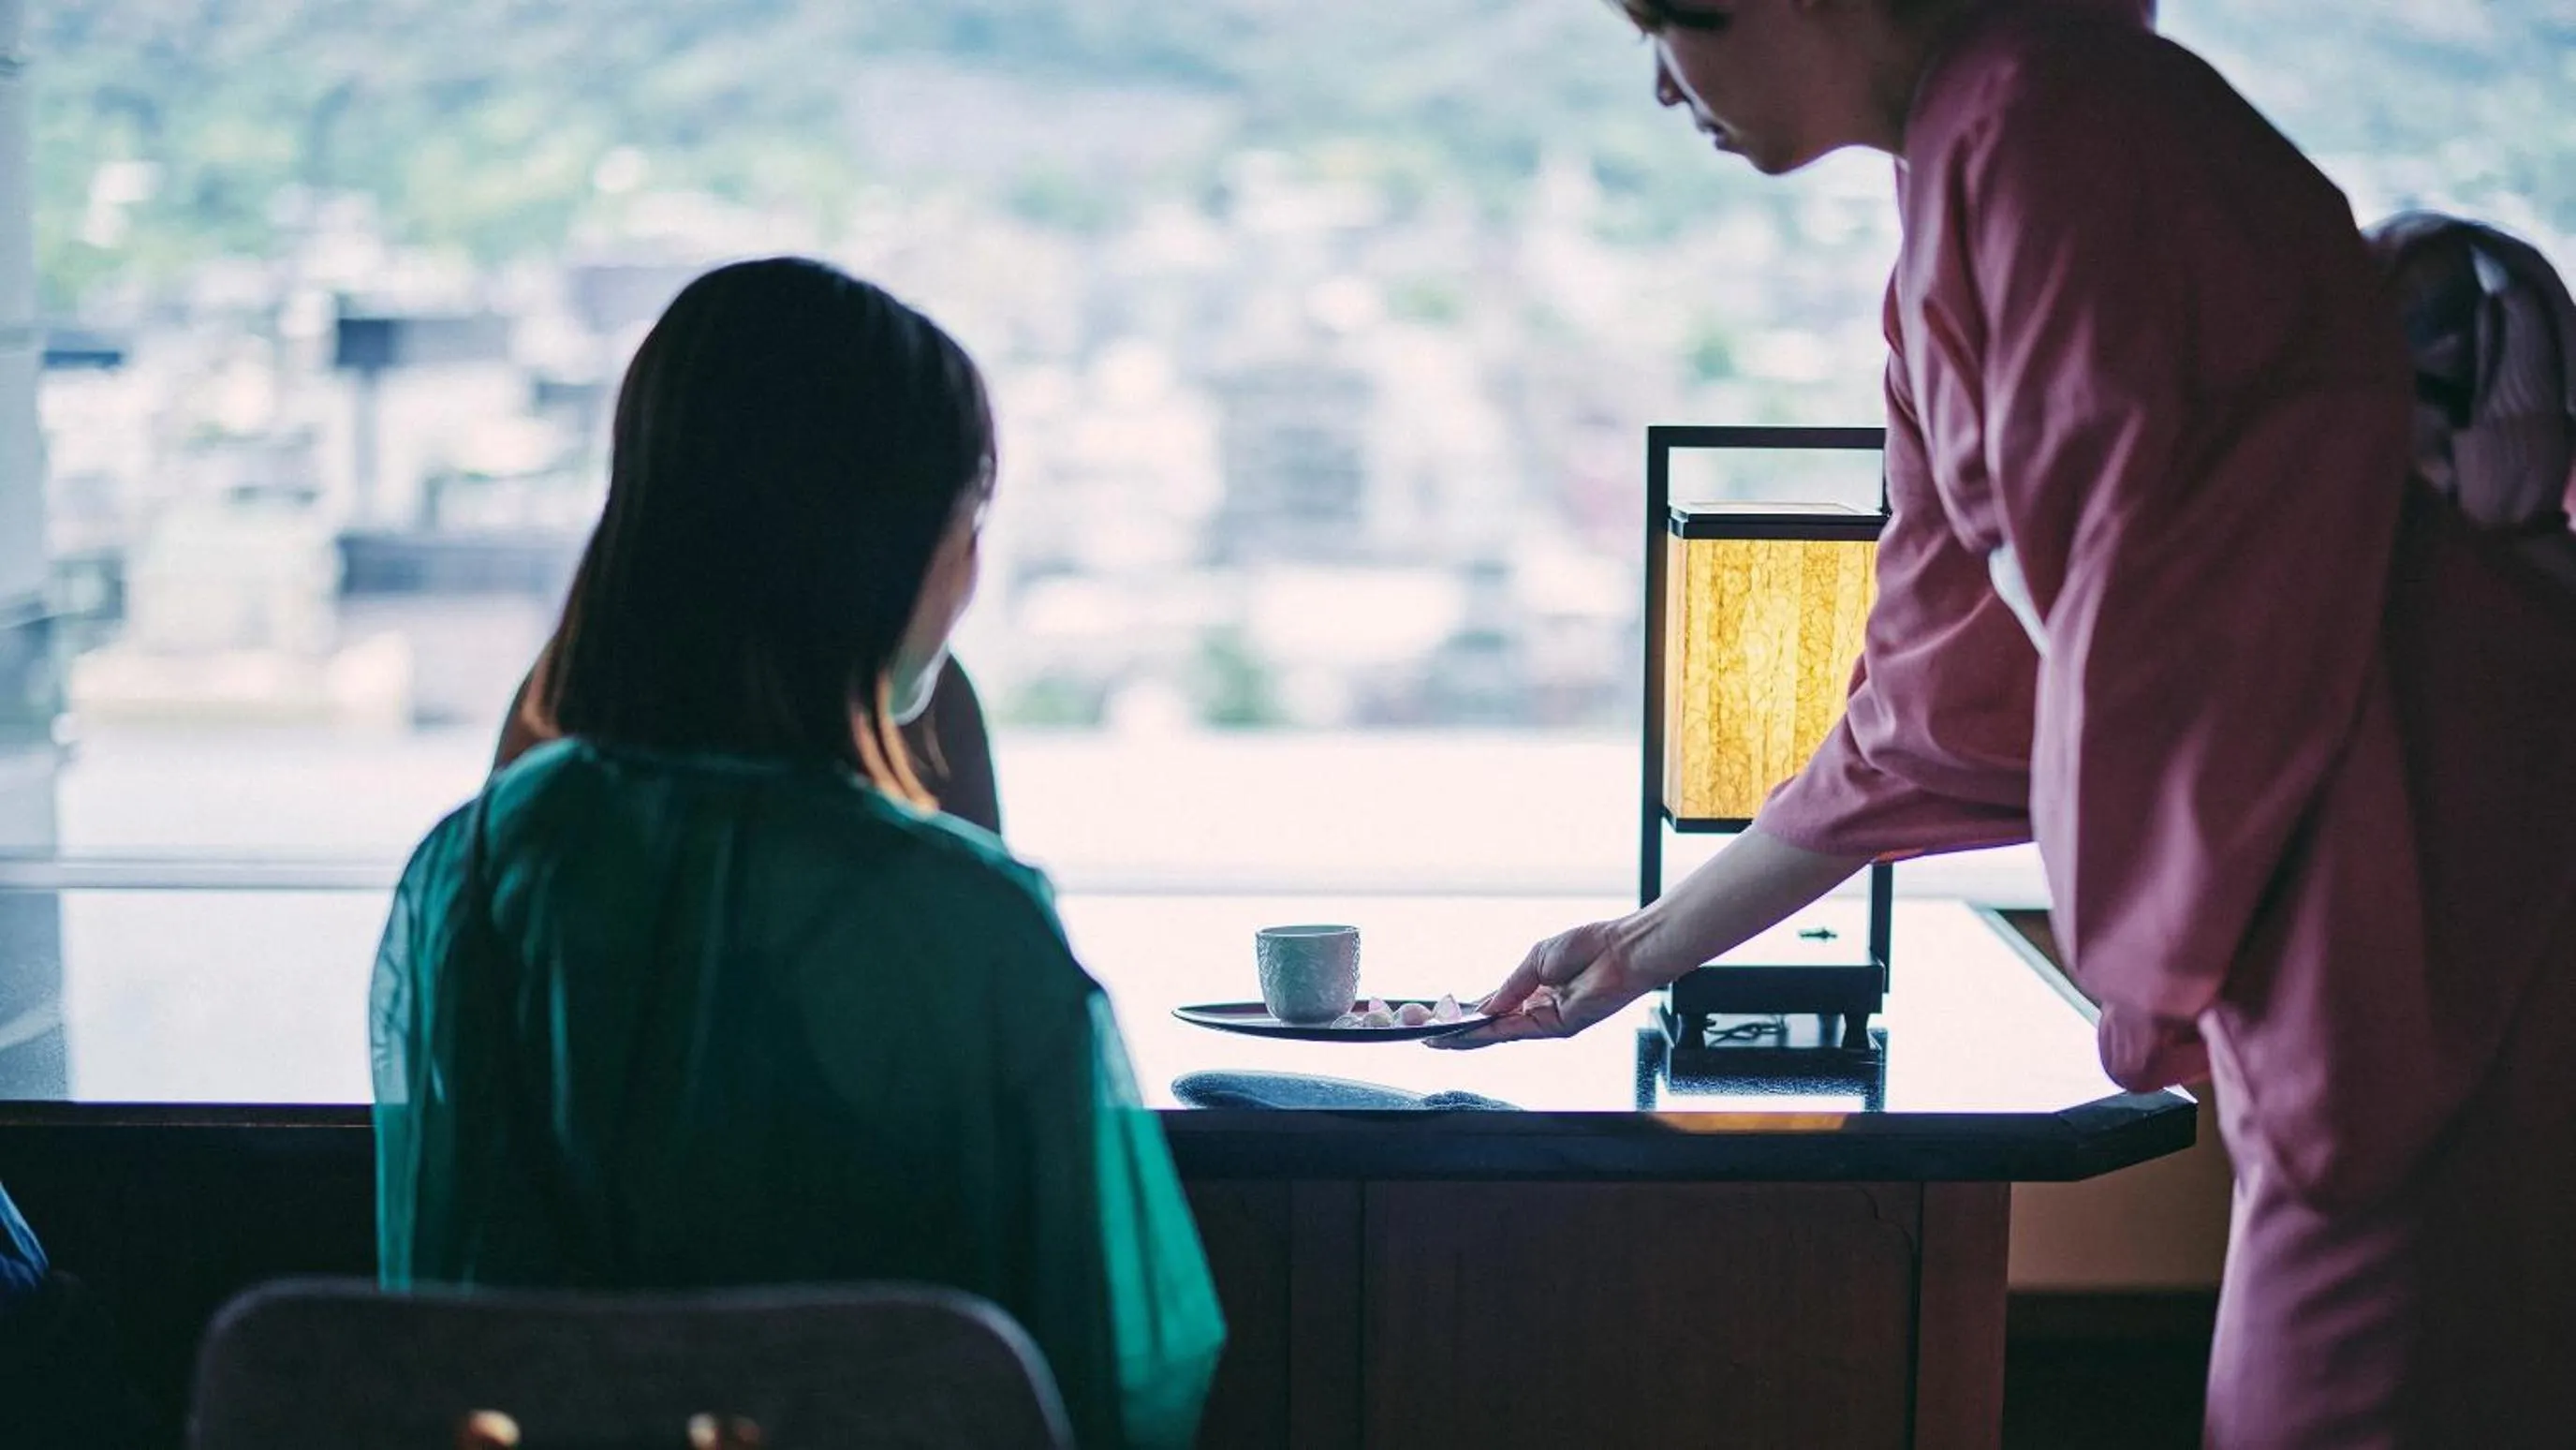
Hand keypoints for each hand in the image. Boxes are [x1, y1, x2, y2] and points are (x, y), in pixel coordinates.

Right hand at [1430, 917, 1667, 1048]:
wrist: (1620, 950)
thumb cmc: (1588, 946)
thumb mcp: (1536, 960)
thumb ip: (1509, 986)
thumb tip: (1482, 1007)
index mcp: (1533, 990)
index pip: (1493, 1008)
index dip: (1465, 1013)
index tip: (1437, 1016)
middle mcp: (1537, 1010)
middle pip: (1490, 1026)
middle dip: (1456, 1030)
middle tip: (1425, 1032)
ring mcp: (1546, 1022)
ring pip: (1497, 1033)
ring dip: (1464, 1036)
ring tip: (1434, 1038)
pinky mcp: (1556, 1028)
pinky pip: (1514, 1032)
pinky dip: (1488, 1034)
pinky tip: (1464, 1034)